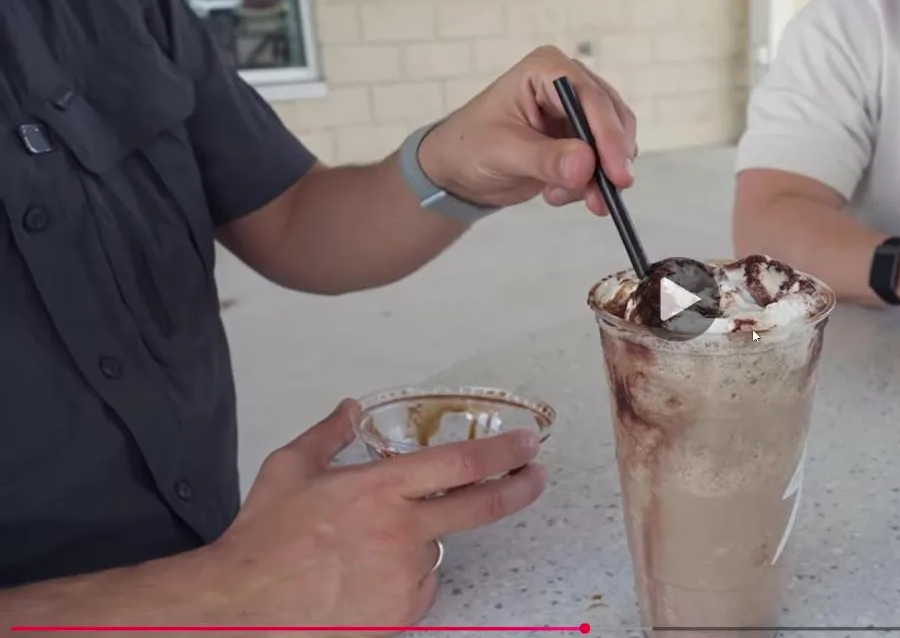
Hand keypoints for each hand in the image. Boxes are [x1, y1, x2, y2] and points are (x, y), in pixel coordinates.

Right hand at [198, 400, 546, 636]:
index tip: (528, 443)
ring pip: (436, 547)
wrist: (245, 609)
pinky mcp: (402, 612)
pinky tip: (366, 575)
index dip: (504, 451)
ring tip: (366, 548)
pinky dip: (406, 574)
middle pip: (483, 506)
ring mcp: (406, 574)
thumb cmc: (262, 541)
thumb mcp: (289, 470)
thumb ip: (328, 434)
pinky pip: (421, 583)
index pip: (462, 463)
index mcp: (381, 490)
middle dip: (520, 487)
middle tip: (535, 476)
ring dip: (420, 540)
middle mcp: (403, 531)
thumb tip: (350, 408)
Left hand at [416, 45, 636, 215]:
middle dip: (608, 161)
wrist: (459, 171)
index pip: (591, 98)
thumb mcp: (504, 153)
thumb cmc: (469, 148)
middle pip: (611, 118)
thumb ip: (546, 159)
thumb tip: (586, 164)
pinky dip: (590, 183)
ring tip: (559, 196)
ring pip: (613, 142)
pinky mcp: (580, 137)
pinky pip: (603, 160)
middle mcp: (568, 82)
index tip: (617, 175)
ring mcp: (577, 110)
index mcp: (546, 70)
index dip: (609, 137)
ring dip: (598, 177)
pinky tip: (557, 194)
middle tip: (601, 200)